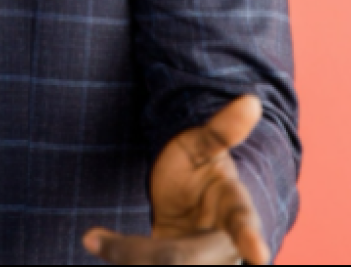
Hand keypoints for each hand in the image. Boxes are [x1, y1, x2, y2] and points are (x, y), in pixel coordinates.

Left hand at [83, 96, 269, 265]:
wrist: (188, 198)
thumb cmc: (199, 166)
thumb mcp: (202, 146)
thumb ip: (221, 131)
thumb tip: (251, 101)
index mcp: (234, 209)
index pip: (242, 223)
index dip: (248, 238)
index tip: (258, 255)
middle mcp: (222, 247)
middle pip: (179, 256)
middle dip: (135, 253)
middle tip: (92, 237)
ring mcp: (201, 261)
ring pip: (159, 265)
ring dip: (125, 257)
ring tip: (92, 239)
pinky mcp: (174, 266)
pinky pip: (148, 266)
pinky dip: (120, 259)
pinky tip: (95, 242)